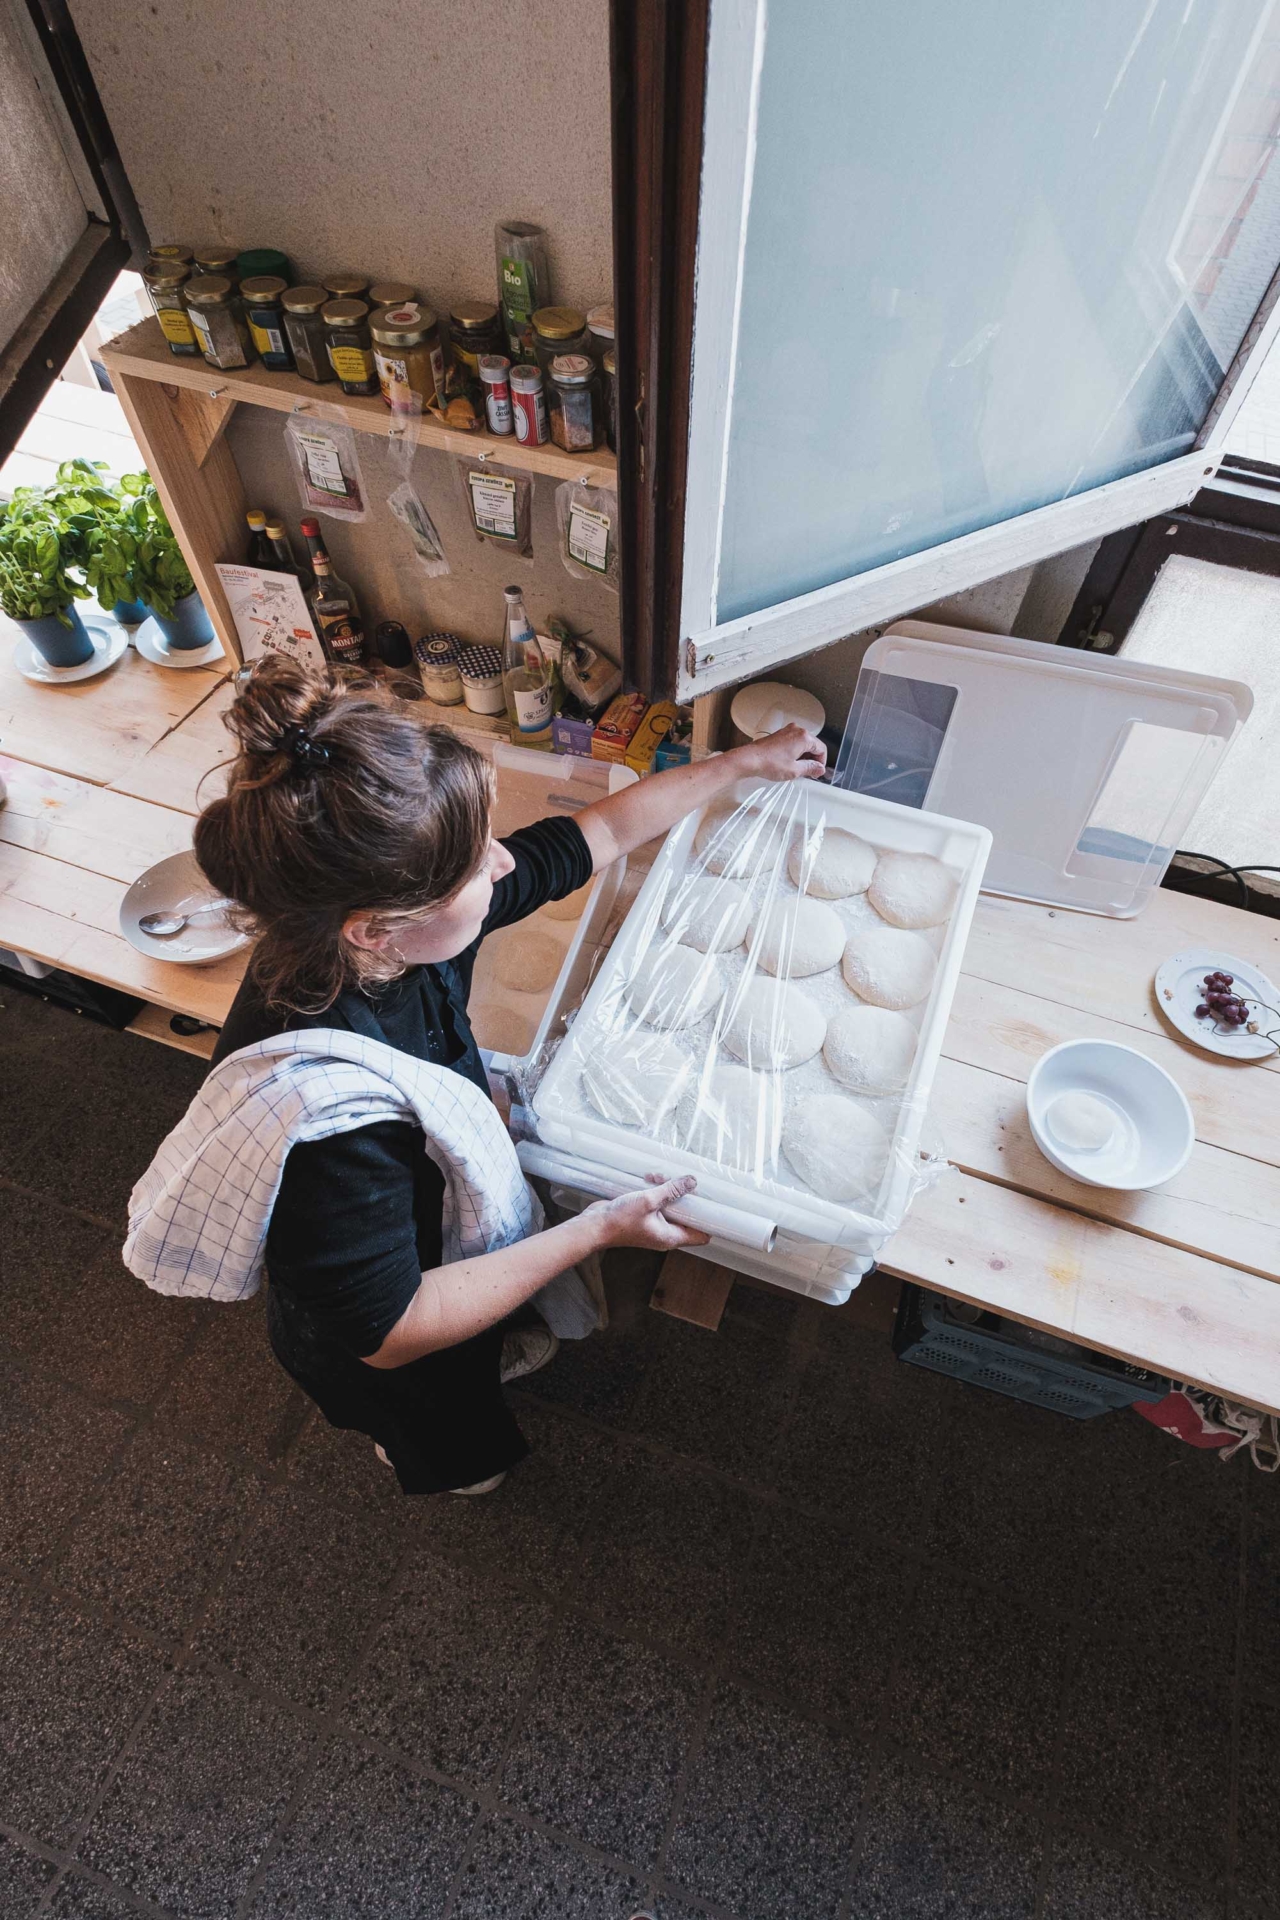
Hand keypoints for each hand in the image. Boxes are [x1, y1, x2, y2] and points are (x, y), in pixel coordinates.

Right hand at [585, 1176, 710, 1251]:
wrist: (594, 1225)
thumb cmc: (619, 1220)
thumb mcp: (649, 1201)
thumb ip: (672, 1191)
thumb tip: (692, 1182)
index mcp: (671, 1237)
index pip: (701, 1235)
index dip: (709, 1219)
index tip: (710, 1201)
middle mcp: (665, 1233)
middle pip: (687, 1214)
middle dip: (683, 1195)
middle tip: (676, 1181)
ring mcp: (655, 1225)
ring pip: (671, 1203)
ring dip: (666, 1188)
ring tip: (654, 1177)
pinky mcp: (645, 1216)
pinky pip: (658, 1201)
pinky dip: (655, 1189)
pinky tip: (646, 1178)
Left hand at [732, 723, 825, 784]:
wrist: (749, 759)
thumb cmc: (770, 764)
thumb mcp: (794, 770)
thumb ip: (810, 768)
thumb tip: (820, 768)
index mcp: (804, 737)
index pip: (821, 749)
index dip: (821, 762)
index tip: (817, 772)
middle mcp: (796, 730)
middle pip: (813, 745)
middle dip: (812, 759)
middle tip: (808, 773)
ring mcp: (787, 731)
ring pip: (803, 744)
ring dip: (804, 756)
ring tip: (797, 769)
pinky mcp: (779, 735)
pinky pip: (793, 742)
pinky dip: (795, 752)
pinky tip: (789, 763)